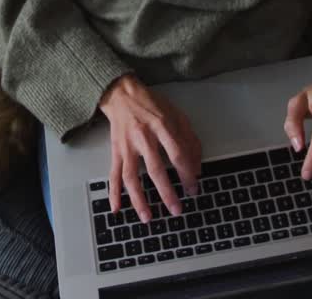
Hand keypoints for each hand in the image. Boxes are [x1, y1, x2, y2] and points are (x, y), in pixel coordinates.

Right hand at [98, 74, 201, 222]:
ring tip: (147, 217)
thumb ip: (189, 139)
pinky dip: (113, 193)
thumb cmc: (151, 104)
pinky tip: (117, 208)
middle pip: (155, 169)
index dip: (186, 173)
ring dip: (138, 199)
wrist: (122, 94)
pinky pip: (114, 174)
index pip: (177, 154)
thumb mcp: (176, 114)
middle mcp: (143, 137)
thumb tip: (197, 166)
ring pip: (131, 176)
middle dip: (166, 192)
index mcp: (161, 126)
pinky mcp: (116, 151)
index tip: (193, 188)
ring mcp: (127, 145)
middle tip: (176, 209)